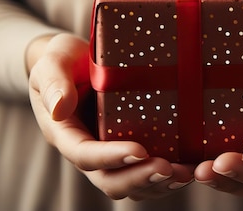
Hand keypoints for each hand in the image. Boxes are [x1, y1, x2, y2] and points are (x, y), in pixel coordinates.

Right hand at [27, 33, 194, 199]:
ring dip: (157, 184)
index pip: (85, 155)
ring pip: (130, 183)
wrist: (75, 59)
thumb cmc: (63, 58)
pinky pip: (144, 172)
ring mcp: (108, 153)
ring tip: (186, 173)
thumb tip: (59, 108)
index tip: (140, 150)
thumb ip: (54, 81)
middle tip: (169, 168)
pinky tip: (189, 168)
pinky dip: (165, 177)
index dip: (112, 157)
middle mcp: (86, 151)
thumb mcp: (53, 62)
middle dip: (140, 178)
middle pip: (109, 180)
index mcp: (65, 133)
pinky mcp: (126, 147)